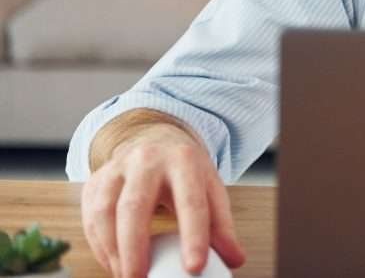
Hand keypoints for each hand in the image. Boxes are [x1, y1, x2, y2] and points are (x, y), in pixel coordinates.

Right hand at [80, 124, 245, 277]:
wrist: (155, 140)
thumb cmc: (186, 171)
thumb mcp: (210, 189)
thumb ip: (221, 225)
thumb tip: (235, 259)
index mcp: (184, 160)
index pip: (190, 201)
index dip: (193, 236)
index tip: (195, 267)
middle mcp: (146, 160)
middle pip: (135, 205)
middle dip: (135, 247)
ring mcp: (116, 169)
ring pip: (104, 212)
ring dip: (113, 251)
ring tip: (126, 276)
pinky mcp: (96, 181)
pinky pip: (90, 218)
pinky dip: (100, 246)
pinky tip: (113, 263)